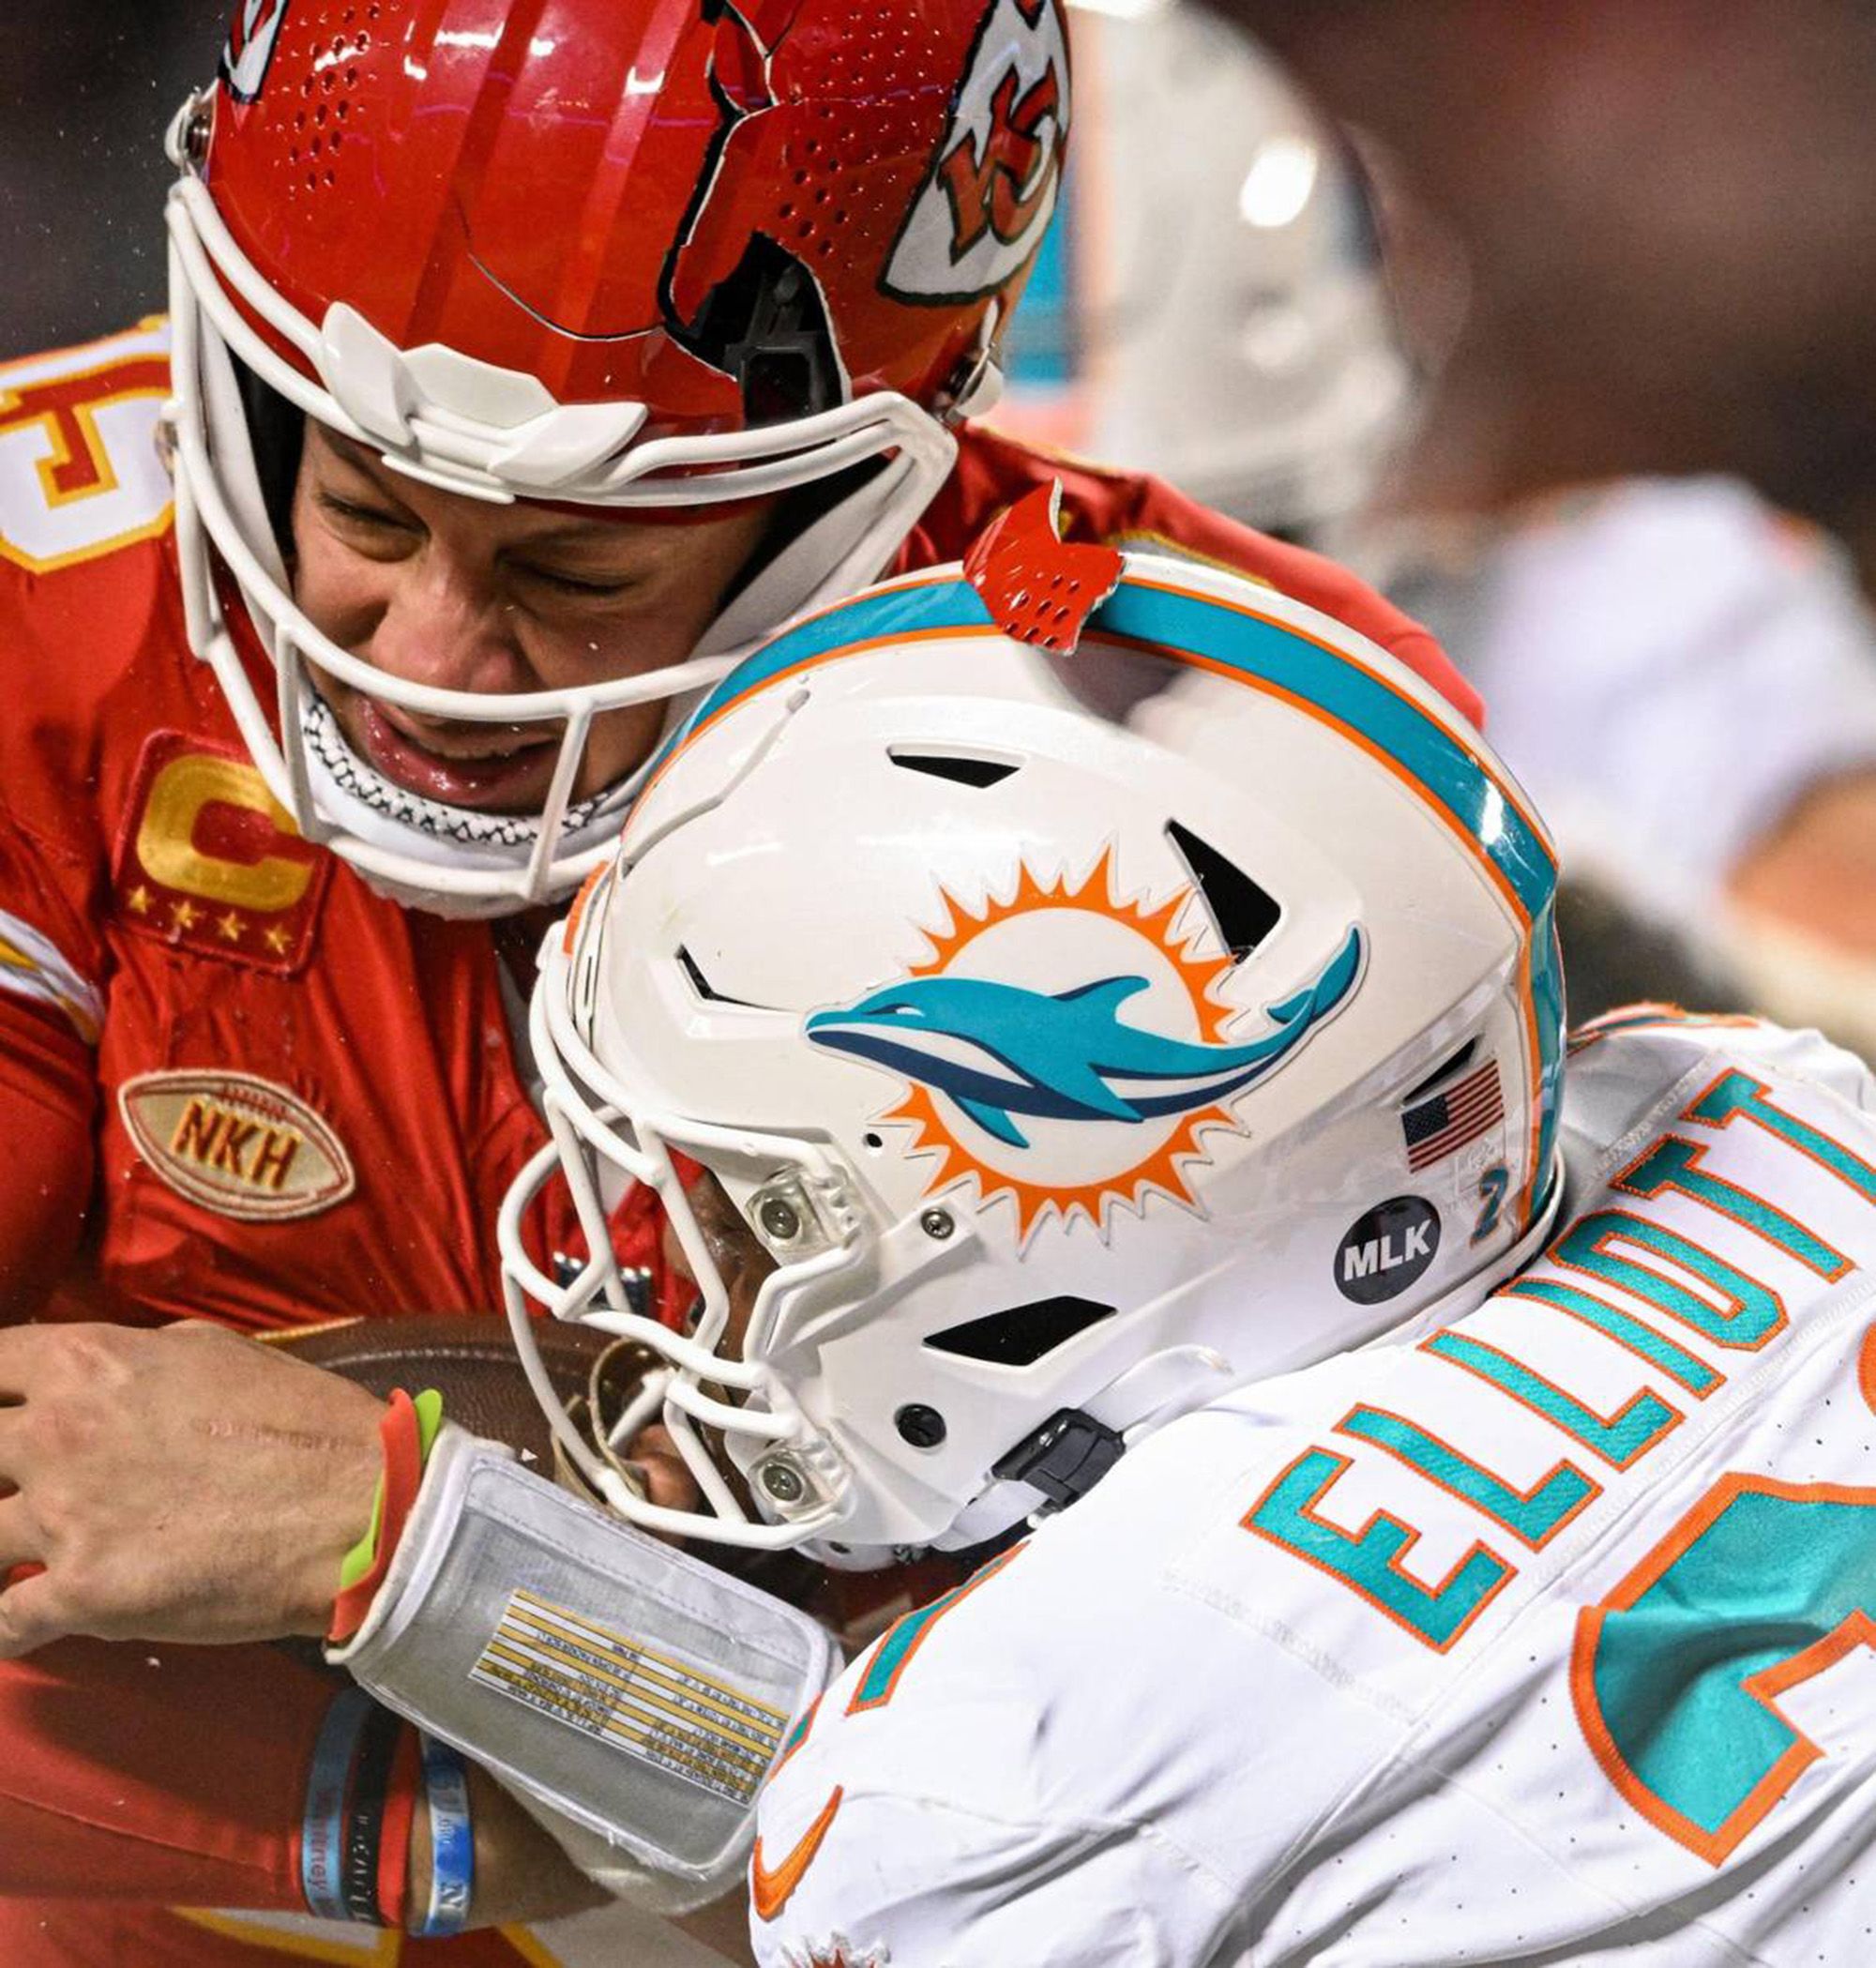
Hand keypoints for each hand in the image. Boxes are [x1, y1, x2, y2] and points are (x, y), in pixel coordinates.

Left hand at [0, 1320, 384, 1655]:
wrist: (359, 1508)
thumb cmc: (302, 1423)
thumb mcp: (216, 1350)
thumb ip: (134, 1357)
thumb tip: (97, 1375)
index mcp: (89, 1363)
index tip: (0, 1417)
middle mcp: (57, 1432)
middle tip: (12, 1494)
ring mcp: (62, 1516)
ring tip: (12, 1560)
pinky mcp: (82, 1595)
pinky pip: (1, 1624)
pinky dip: (4, 1629)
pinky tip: (19, 1626)